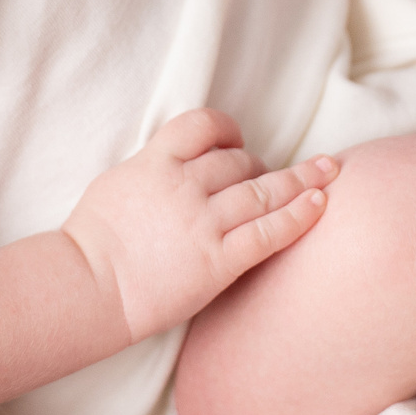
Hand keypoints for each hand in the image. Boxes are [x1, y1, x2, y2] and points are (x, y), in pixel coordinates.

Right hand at [61, 109, 334, 341]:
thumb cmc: (94, 240)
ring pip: (263, 190)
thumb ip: (155, 164)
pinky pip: (268, 232)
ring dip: (298, 180)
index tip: (236, 140)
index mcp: (156, 161)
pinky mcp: (218, 261)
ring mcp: (204, 223)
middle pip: (239, 162)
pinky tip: (320, 203)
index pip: (204, 126)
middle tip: (270, 178)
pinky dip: (299, 215)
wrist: (88, 288)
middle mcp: (185, 186)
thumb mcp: (118, 181)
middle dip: (259, 167)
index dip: (227, 130)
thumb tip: (183, 159)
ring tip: (327, 173)